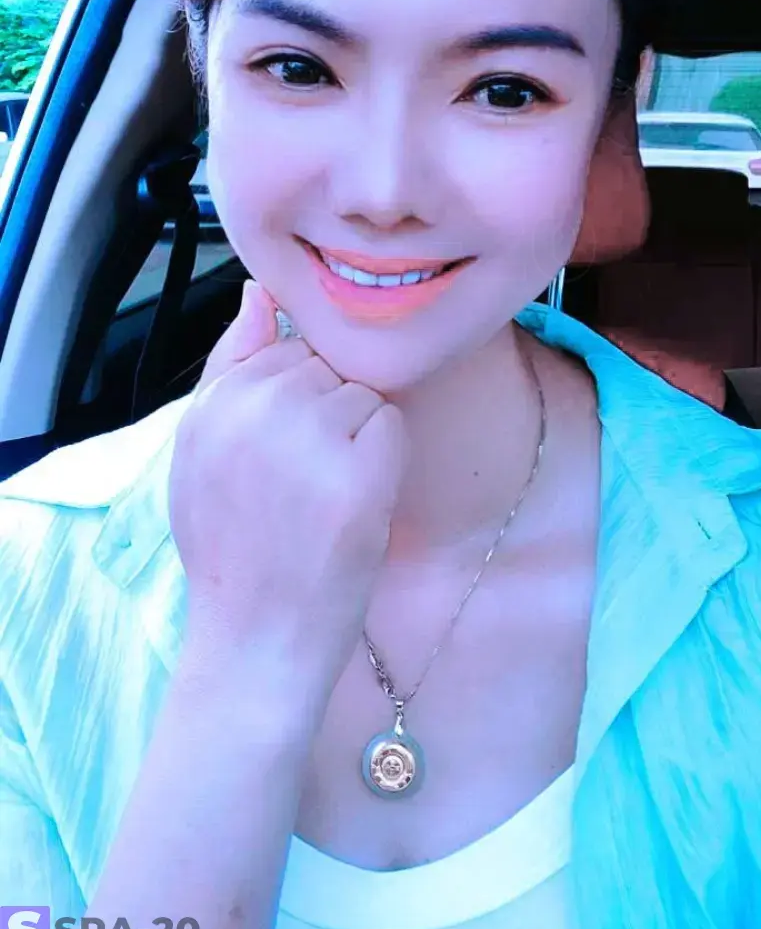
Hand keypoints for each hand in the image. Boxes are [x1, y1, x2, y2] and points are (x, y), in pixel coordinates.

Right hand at [168, 282, 407, 707]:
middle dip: (328, 415)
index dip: (295, 402)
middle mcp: (257, 412)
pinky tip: (354, 506)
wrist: (256, 639)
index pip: (286, 350)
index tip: (277, 459)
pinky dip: (386, 462)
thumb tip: (259, 289)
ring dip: (360, 439)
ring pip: (364, 393)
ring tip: (323, 498)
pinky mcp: (358, 476)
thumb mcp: (201, 450)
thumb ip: (231, 365)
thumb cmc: (233, 546)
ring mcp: (309, 442)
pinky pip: (392, 425)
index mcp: (215, 403)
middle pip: (329, 367)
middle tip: (300, 485)